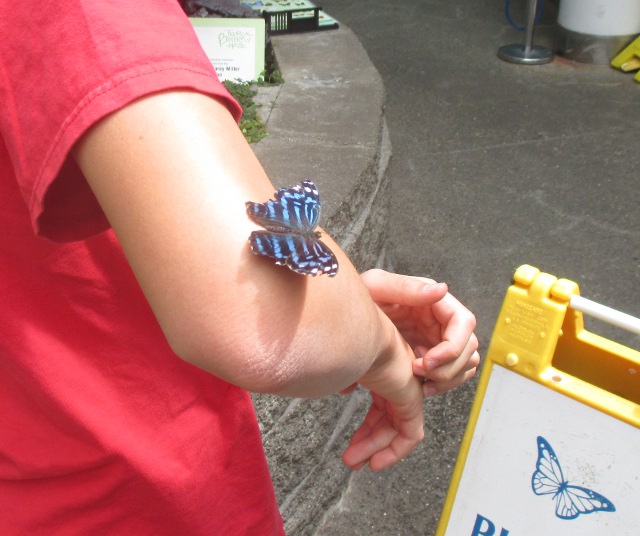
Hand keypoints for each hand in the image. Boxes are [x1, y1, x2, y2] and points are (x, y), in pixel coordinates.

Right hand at [342, 324, 424, 471]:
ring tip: (353, 463)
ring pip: (396, 428)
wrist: (355, 333)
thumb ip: (344, 375)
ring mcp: (406, 387)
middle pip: (387, 419)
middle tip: (350, 459)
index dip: (367, 427)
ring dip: (375, 449)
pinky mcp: (412, 398)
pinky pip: (411, 433)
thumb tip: (345, 388)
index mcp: (383, 370)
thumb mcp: (341, 362)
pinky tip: (376, 461)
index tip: (351, 442)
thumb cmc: (343, 339)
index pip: (381, 406)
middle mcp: (398, 379)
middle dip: (368, 441)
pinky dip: (396, 451)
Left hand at [360, 269, 478, 396]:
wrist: (344, 316)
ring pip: (464, 364)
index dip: (452, 347)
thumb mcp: (376, 286)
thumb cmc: (358, 296)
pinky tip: (419, 387)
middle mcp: (441, 320)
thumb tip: (441, 290)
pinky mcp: (430, 357)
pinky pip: (450, 375)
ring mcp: (437, 339)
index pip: (464, 323)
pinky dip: (441, 385)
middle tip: (418, 374)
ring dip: (448, 379)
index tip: (426, 362)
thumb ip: (406, 288)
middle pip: (468, 348)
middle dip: (448, 367)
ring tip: (421, 385)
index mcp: (433, 301)